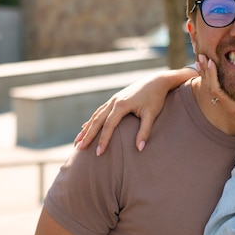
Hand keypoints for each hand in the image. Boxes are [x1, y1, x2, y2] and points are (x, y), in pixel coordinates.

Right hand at [74, 68, 197, 154]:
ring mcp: (113, 99)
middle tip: (79, 148)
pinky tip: (85, 127)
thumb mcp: (151, 115)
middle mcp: (114, 101)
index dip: (103, 140)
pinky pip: (100, 111)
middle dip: (88, 135)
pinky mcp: (115, 99)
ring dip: (87, 128)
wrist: (157, 81)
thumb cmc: (155, 98)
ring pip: (96, 115)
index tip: (99, 153)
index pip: (109, 125)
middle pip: (97, 120)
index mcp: (121, 105)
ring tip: (78, 140)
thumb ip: (145, 131)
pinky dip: (92, 120)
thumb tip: (140, 149)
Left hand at [199, 54, 234, 143]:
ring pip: (210, 91)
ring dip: (205, 76)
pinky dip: (210, 82)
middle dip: (205, 72)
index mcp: (233, 106)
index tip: (211, 61)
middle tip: (201, 56)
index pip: (216, 90)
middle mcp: (226, 108)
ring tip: (200, 61)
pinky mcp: (227, 108)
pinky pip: (215, 94)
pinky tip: (209, 73)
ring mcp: (225, 108)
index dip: (212, 75)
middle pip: (209, 88)